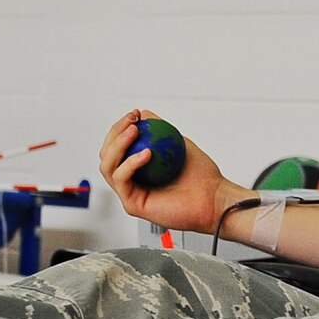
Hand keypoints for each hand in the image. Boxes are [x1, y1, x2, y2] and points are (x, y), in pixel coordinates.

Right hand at [98, 109, 249, 234]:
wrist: (213, 199)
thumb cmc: (201, 176)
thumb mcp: (179, 142)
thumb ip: (159, 129)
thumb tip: (142, 114)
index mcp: (138, 168)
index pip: (117, 146)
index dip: (120, 128)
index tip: (134, 114)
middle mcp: (131, 181)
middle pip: (106, 155)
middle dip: (115, 134)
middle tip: (132, 122)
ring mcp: (129, 193)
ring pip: (108, 167)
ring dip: (118, 145)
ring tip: (135, 132)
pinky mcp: (132, 204)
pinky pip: (122, 179)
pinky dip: (130, 164)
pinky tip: (146, 153)